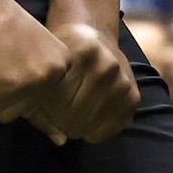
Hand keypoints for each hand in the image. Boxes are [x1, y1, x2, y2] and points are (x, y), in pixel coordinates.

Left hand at [34, 21, 139, 143]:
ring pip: (88, 126)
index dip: (42, 110)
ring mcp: (124, 81)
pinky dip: (92, 133)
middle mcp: (108, 65)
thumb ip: (42, 99)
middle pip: (72, 115)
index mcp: (84, 52)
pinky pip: (107, 131)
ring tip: (66, 117)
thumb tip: (60, 139)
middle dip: (57, 121)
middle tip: (52, 114)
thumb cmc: (64, 52)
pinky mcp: (133, 97)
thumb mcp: (48, 63)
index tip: (39, 106)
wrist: (93, 33)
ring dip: (73, 128)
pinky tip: (84, 120)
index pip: (56, 100)